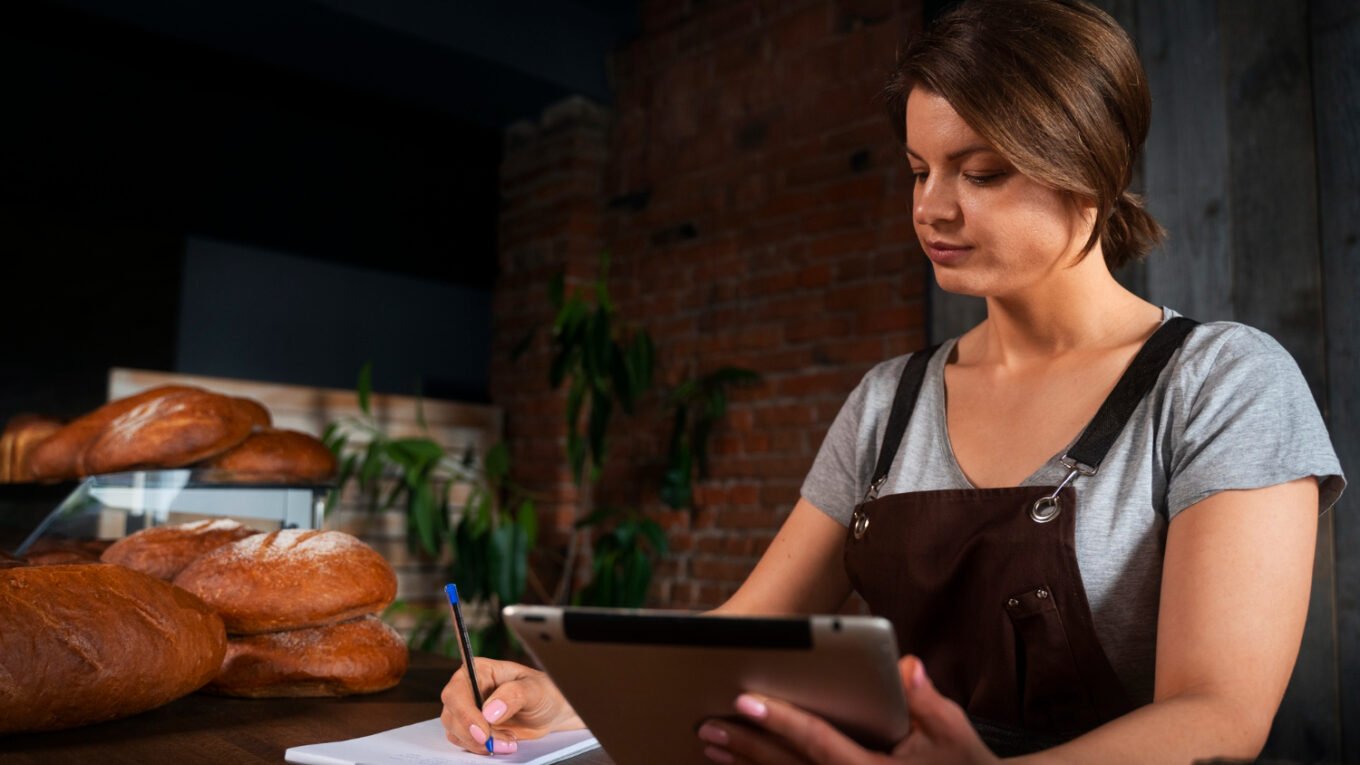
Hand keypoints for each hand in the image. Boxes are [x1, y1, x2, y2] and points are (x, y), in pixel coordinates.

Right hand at [440, 657, 584, 754]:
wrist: (550, 712)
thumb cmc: (543, 692)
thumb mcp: (535, 689)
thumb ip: (513, 695)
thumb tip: (489, 711)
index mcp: (479, 671)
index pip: (457, 691)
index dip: (464, 713)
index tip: (482, 731)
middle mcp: (468, 689)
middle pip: (451, 714)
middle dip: (473, 734)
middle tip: (496, 743)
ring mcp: (468, 710)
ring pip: (455, 731)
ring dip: (479, 743)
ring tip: (508, 740)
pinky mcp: (472, 728)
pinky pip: (464, 742)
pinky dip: (481, 748)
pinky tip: (503, 743)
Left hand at [696, 655, 997, 763]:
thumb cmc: (962, 763)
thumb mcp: (952, 731)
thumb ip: (927, 700)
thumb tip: (907, 666)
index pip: (819, 745)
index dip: (782, 721)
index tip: (746, 701)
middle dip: (747, 745)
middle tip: (707, 724)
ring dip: (746, 764)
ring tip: (711, 743)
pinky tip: (739, 762)